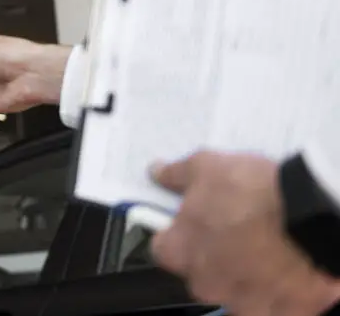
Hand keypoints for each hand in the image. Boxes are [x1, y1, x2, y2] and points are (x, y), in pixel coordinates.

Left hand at [151, 151, 339, 315]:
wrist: (312, 216)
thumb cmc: (255, 192)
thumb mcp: (207, 166)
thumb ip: (176, 175)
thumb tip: (156, 173)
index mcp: (182, 252)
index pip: (162, 250)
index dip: (175, 235)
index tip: (190, 224)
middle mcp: (207, 284)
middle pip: (199, 274)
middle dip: (212, 256)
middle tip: (234, 233)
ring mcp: (243, 302)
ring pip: (234, 291)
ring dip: (244, 275)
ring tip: (265, 250)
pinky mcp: (281, 312)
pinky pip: (270, 304)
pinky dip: (275, 290)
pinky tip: (285, 269)